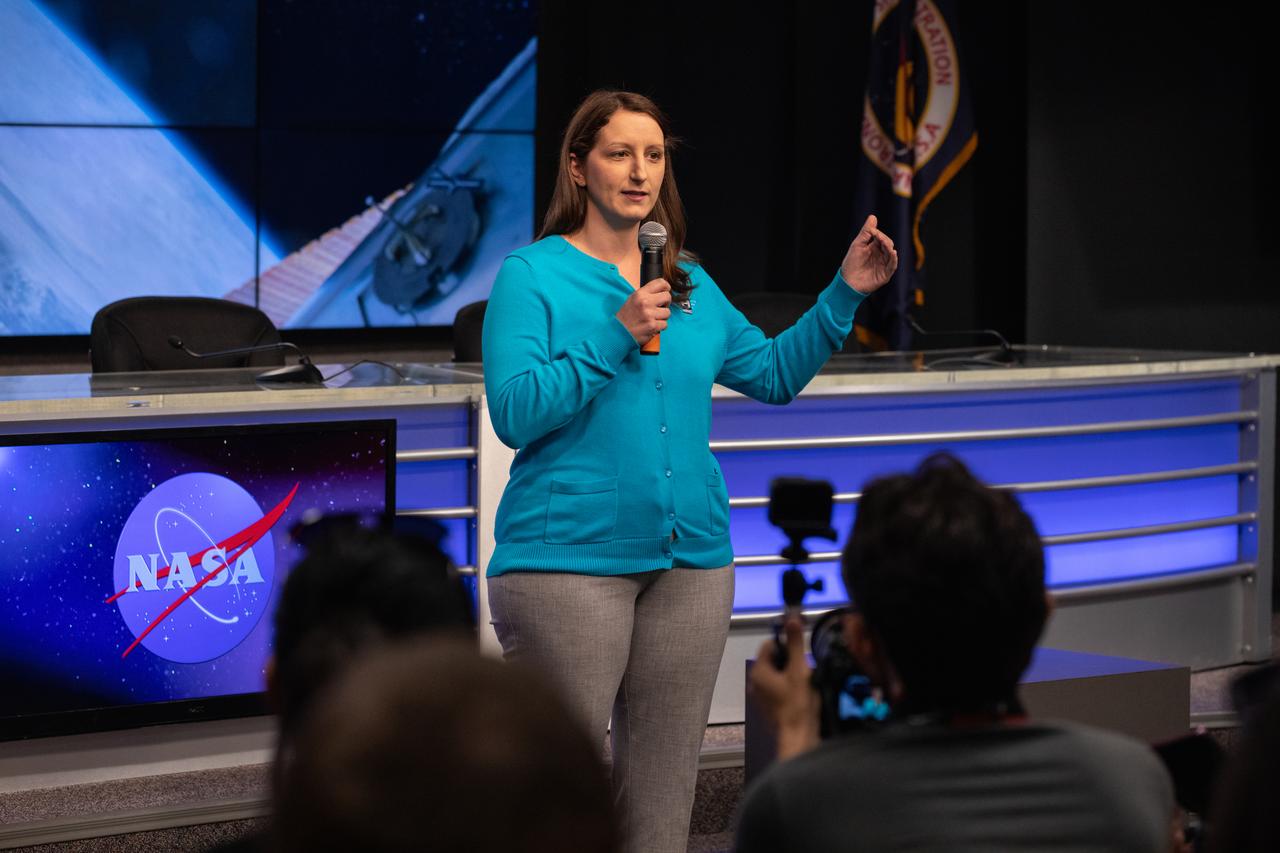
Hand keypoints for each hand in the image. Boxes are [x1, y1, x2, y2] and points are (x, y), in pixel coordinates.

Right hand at [616, 278, 670, 344]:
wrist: (618, 332)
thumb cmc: (626, 316)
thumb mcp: (633, 299)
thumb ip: (646, 294)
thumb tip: (662, 291)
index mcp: (640, 294)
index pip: (661, 283)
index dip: (666, 287)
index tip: (665, 291)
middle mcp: (645, 302)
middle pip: (667, 297)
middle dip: (666, 303)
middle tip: (659, 307)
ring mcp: (649, 314)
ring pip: (668, 312)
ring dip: (662, 317)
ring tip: (653, 319)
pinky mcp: (652, 326)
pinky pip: (665, 324)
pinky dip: (660, 327)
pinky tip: (652, 326)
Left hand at [749, 617, 819, 759]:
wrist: (798, 736)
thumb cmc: (798, 702)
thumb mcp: (799, 669)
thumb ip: (795, 643)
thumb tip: (792, 618)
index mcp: (759, 670)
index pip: (770, 644)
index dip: (786, 644)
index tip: (801, 653)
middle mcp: (754, 681)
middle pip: (773, 659)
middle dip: (789, 660)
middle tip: (805, 671)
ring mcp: (759, 696)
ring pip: (776, 674)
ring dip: (789, 674)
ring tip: (804, 683)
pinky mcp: (766, 707)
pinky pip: (776, 688)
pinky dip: (786, 687)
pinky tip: (799, 696)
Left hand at [841, 214, 898, 294]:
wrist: (847, 281)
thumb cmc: (851, 263)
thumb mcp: (858, 245)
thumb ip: (866, 232)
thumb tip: (873, 216)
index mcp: (875, 248)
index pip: (881, 238)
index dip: (878, 234)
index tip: (872, 232)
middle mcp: (881, 256)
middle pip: (888, 244)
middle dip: (884, 240)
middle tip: (878, 238)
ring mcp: (884, 265)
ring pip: (892, 254)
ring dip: (889, 247)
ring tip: (884, 244)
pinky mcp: (885, 274)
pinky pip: (892, 266)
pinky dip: (894, 259)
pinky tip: (893, 252)